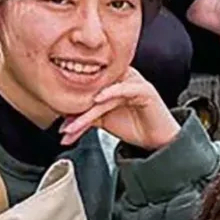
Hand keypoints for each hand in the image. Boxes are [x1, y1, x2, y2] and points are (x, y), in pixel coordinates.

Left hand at [57, 65, 180, 153]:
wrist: (157, 141)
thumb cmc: (134, 126)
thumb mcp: (104, 120)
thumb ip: (87, 117)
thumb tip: (64, 124)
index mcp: (111, 82)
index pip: (87, 91)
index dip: (72, 107)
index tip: (62, 126)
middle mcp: (122, 79)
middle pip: (93, 92)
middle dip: (77, 113)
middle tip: (66, 129)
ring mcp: (133, 82)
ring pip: (104, 94)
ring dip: (88, 112)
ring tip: (76, 126)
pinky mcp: (144, 89)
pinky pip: (125, 89)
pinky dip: (111, 92)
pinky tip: (98, 100)